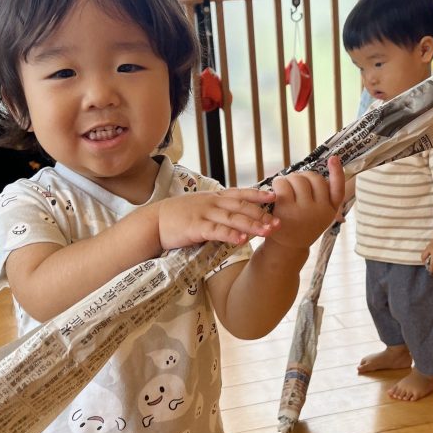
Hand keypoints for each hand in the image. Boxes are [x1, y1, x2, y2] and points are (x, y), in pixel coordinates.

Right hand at [156, 188, 276, 249]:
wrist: (154, 221)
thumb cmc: (179, 217)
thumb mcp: (201, 208)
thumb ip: (219, 210)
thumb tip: (237, 217)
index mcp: (214, 197)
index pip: (240, 193)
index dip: (258, 195)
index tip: (274, 197)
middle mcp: (212, 203)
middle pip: (241, 207)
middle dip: (261, 214)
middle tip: (279, 222)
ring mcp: (204, 214)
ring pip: (232, 218)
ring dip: (251, 225)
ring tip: (267, 231)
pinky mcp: (195, 227)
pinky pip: (216, 231)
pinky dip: (230, 235)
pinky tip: (242, 240)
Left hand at [266, 156, 345, 250]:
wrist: (286, 248)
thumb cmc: (301, 226)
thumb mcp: (318, 216)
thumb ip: (322, 198)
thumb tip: (324, 173)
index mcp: (330, 210)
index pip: (338, 189)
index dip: (337, 172)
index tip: (334, 158)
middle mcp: (320, 210)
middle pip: (314, 178)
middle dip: (303, 176)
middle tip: (295, 183)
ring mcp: (304, 210)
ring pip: (298, 179)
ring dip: (289, 179)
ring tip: (285, 187)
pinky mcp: (287, 209)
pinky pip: (283, 184)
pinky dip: (279, 183)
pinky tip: (276, 190)